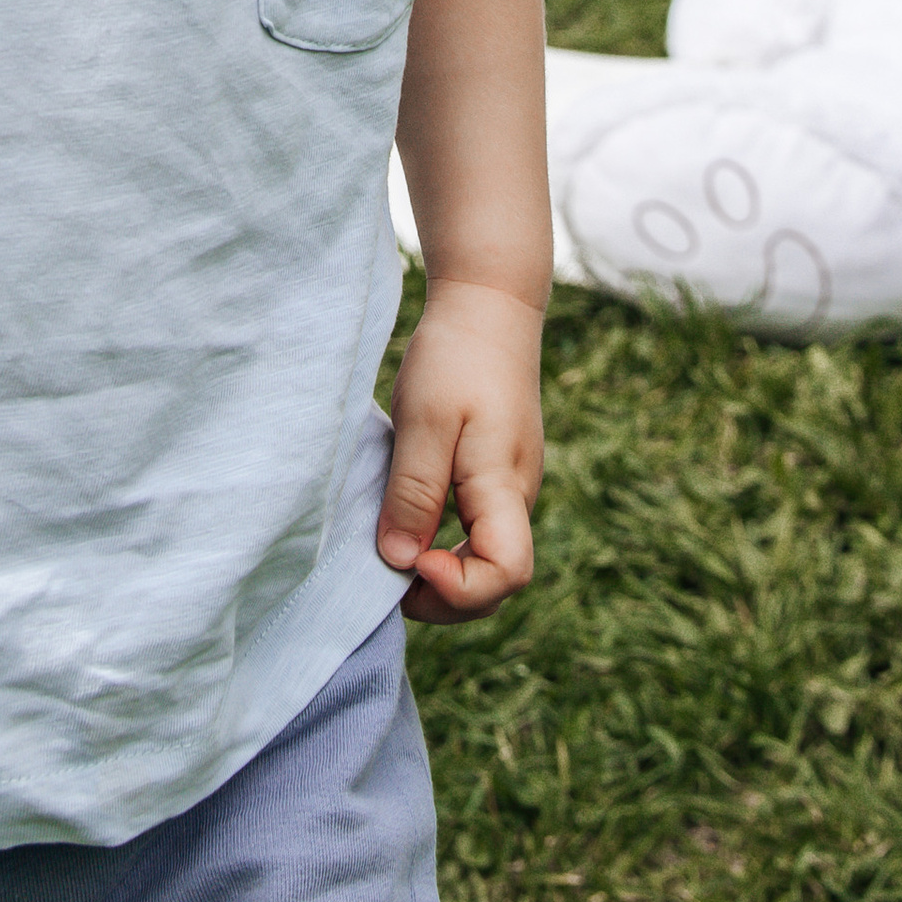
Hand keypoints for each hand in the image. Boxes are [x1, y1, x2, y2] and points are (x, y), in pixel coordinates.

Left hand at [375, 276, 543, 623]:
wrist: (488, 305)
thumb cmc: (456, 356)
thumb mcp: (425, 421)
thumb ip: (415, 493)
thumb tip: (399, 562)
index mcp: (505, 486)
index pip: (507, 575)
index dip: (458, 589)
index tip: (410, 562)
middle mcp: (516, 496)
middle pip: (496, 581)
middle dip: (442, 596)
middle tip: (385, 574)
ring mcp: (509, 487)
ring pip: (484, 558)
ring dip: (439, 572)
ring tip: (389, 552)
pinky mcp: (493, 474)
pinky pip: (475, 531)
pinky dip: (441, 544)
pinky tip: (404, 524)